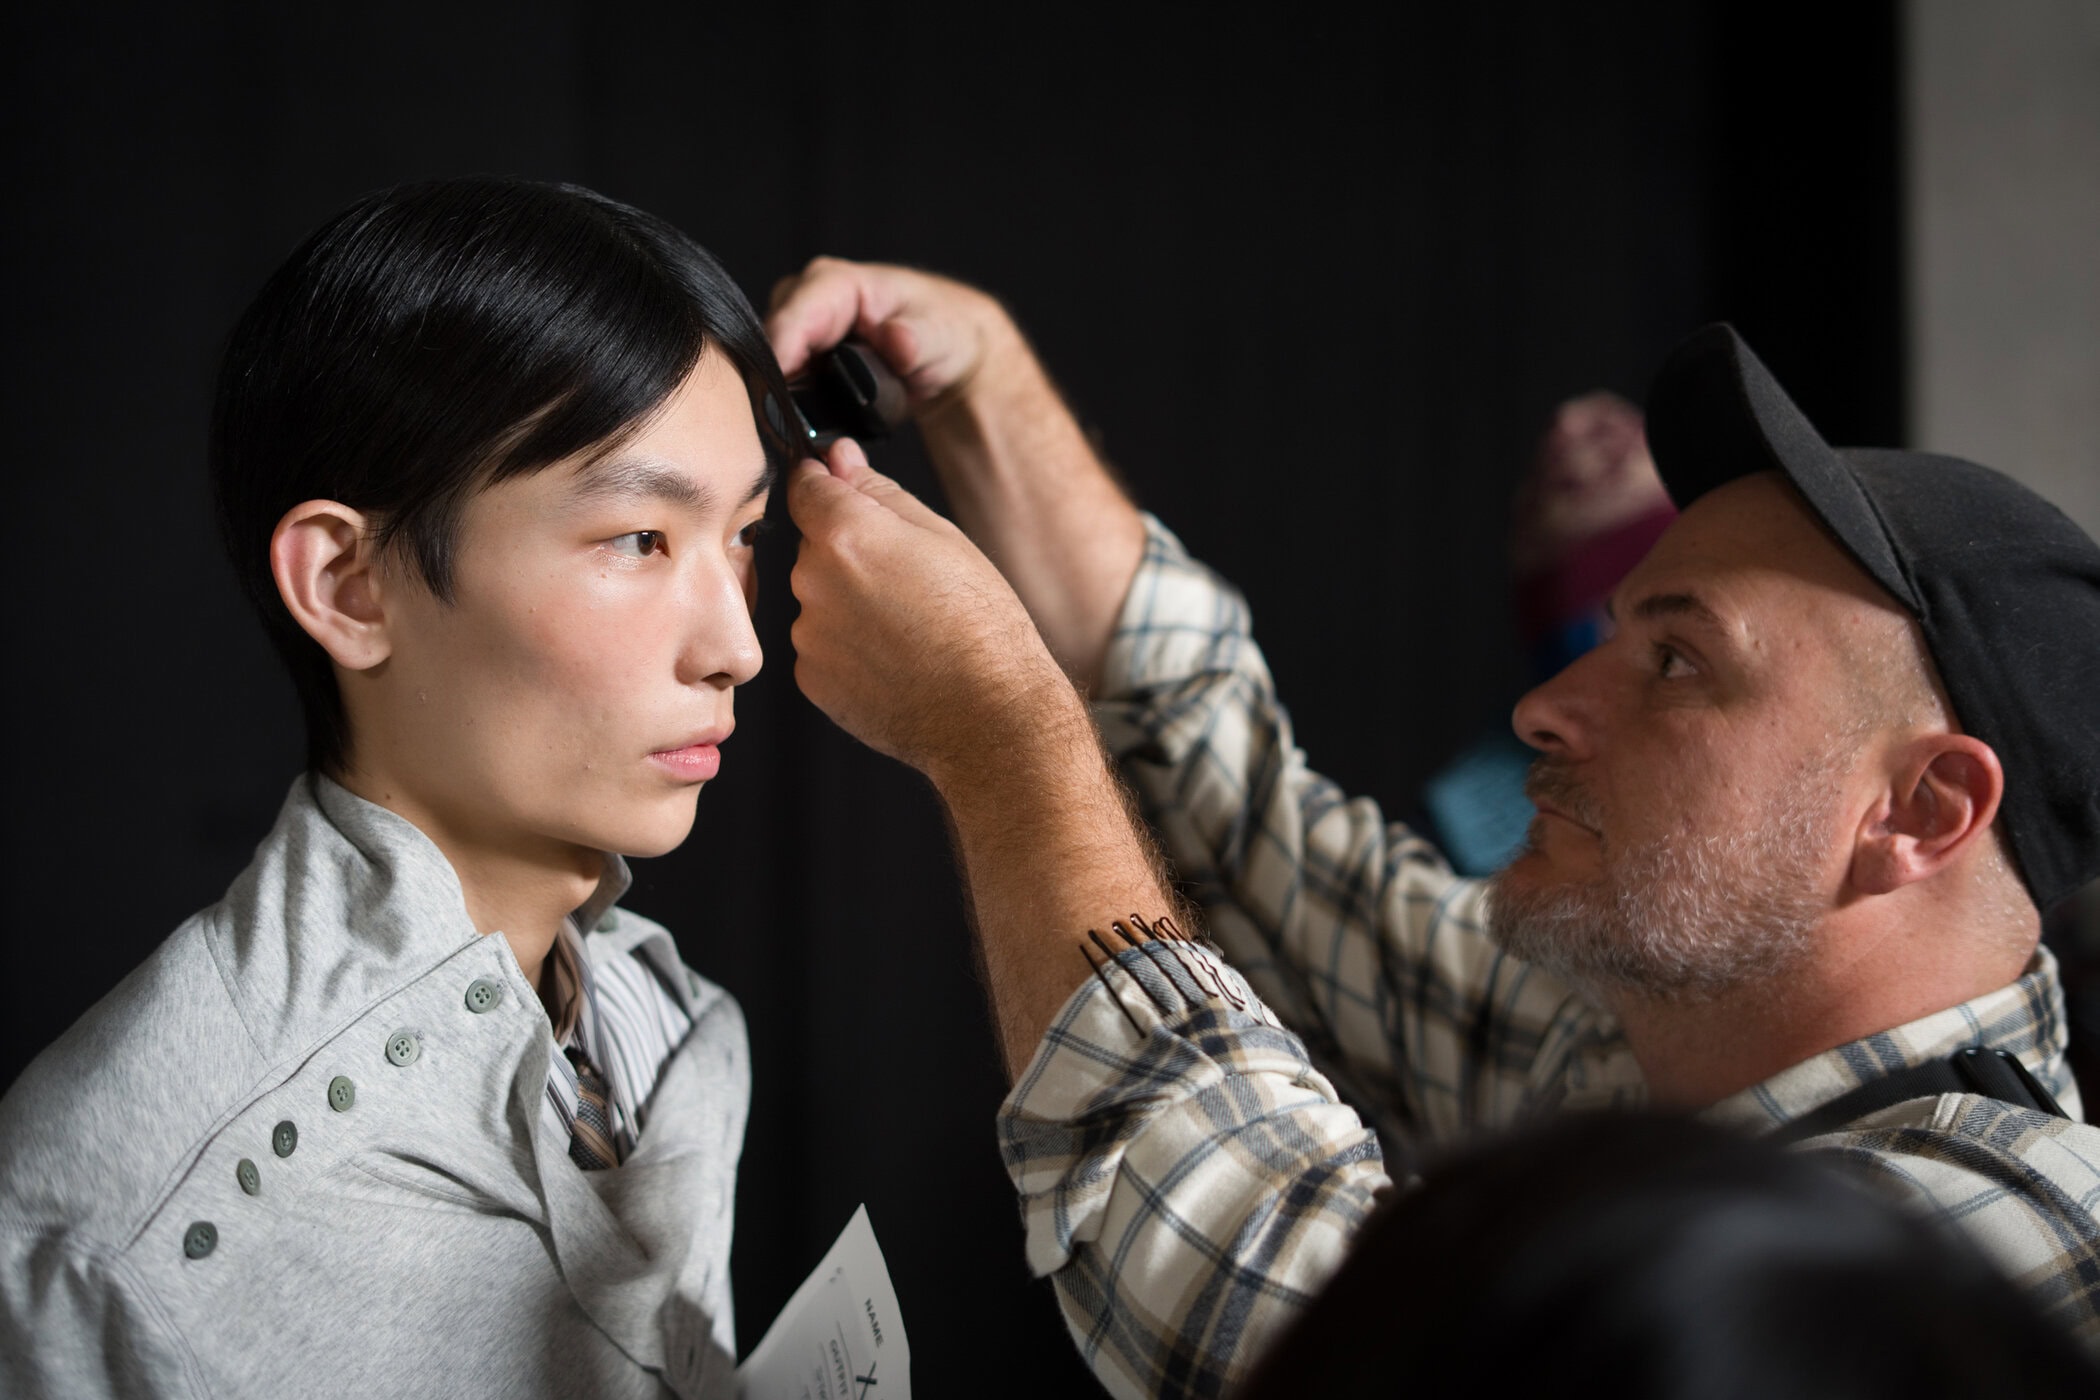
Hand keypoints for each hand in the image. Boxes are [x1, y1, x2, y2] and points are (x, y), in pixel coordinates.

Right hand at [768, 256, 1015, 406]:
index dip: (780, 354)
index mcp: (838, 283)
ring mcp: (802, 326)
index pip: (793, 316)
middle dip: (771, 378)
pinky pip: (779, 374)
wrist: (948, 349)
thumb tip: (896, 339)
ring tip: (789, 426)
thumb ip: (917, 337)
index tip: (774, 394)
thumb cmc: (943, 332)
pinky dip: (784, 397)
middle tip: (783, 422)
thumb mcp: (940, 334)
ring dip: (775, 390)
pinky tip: (796, 422)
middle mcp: (809, 298)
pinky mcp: (802, 352)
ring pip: (768, 358)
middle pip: (768, 338)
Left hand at [772, 255, 1143, 694]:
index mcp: (845, 535)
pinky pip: (822, 646)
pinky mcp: (812, 679)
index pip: (804, 486)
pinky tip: (894, 658)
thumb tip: (838, 458)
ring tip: (907, 627)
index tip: (844, 490)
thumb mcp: (943, 537)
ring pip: (818, 598)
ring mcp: (809, 635)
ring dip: (848, 603)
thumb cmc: (981, 627)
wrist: (990, 716)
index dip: (827, 484)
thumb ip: (878, 492)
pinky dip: (848, 648)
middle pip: (815, 546)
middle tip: (907, 582)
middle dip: (849, 553)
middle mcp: (814, 582)